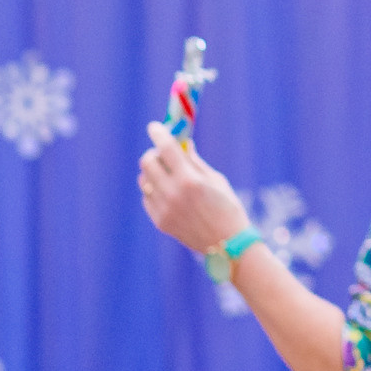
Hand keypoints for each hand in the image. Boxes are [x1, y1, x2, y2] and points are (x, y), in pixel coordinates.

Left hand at [137, 123, 249, 254]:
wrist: (226, 244)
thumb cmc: (226, 206)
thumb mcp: (215, 179)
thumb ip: (194, 161)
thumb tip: (181, 143)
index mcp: (189, 180)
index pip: (166, 149)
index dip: (159, 134)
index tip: (155, 126)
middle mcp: (172, 194)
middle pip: (147, 163)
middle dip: (153, 153)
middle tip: (163, 153)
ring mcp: (163, 209)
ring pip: (143, 180)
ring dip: (152, 172)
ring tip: (168, 174)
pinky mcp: (159, 221)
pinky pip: (146, 198)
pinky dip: (153, 190)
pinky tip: (167, 192)